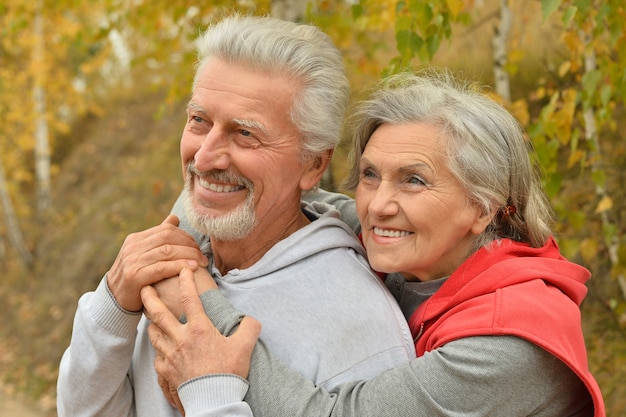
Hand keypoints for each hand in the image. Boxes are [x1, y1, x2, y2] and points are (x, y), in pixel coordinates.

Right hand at [107, 215, 208, 310]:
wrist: (114, 301)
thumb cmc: (136, 277)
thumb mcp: (144, 255)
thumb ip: (159, 238)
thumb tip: (174, 218)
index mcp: (136, 239)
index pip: (166, 230)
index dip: (186, 237)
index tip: (198, 247)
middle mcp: (133, 247)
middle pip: (168, 237)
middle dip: (190, 245)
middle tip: (203, 256)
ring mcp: (132, 261)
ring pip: (167, 251)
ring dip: (189, 255)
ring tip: (202, 262)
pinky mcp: (135, 276)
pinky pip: (162, 267)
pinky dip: (179, 266)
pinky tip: (192, 269)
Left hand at [141, 268, 260, 405]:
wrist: (212, 402)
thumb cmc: (228, 374)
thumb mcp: (244, 347)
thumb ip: (249, 328)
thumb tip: (252, 320)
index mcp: (199, 329)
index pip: (189, 298)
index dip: (185, 280)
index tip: (183, 269)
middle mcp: (180, 339)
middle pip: (159, 313)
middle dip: (150, 297)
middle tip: (144, 286)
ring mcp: (170, 355)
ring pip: (154, 333)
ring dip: (152, 322)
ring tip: (150, 316)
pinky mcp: (165, 371)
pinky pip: (157, 356)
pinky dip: (158, 349)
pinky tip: (161, 348)